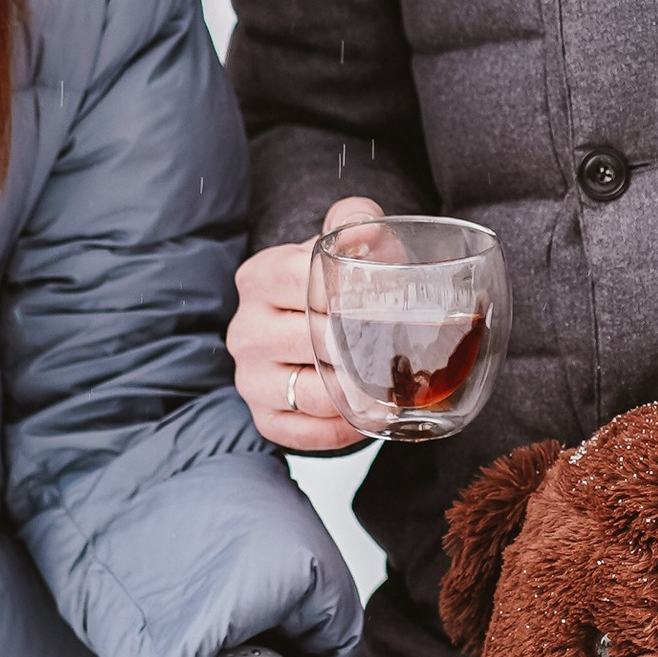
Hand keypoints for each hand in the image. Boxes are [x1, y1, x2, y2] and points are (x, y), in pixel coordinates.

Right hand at [230, 195, 384, 451]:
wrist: (309, 325)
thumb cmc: (334, 285)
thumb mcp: (343, 245)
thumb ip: (354, 223)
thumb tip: (365, 229)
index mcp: (259, 278)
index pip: (302, 280)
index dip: (349, 291)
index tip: (391, 302)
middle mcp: (246, 329)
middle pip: (314, 340)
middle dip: (366, 346)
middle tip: (411, 350)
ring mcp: (250, 378)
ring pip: (311, 393)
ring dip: (358, 395)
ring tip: (395, 391)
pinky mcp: (264, 417)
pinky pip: (304, 432)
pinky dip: (342, 430)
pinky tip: (370, 418)